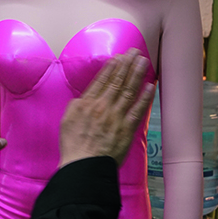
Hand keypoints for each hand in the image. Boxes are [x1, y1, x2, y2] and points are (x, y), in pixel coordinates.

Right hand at [58, 50, 154, 166]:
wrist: (83, 166)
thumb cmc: (73, 146)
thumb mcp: (67, 120)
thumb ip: (77, 105)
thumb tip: (85, 96)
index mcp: (86, 103)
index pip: (101, 80)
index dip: (112, 67)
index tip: (119, 56)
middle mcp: (102, 106)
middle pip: (117, 81)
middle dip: (127, 64)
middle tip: (135, 52)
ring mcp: (116, 117)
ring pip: (128, 91)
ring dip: (137, 74)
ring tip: (143, 62)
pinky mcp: (126, 129)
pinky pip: (138, 110)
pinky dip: (144, 97)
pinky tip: (150, 86)